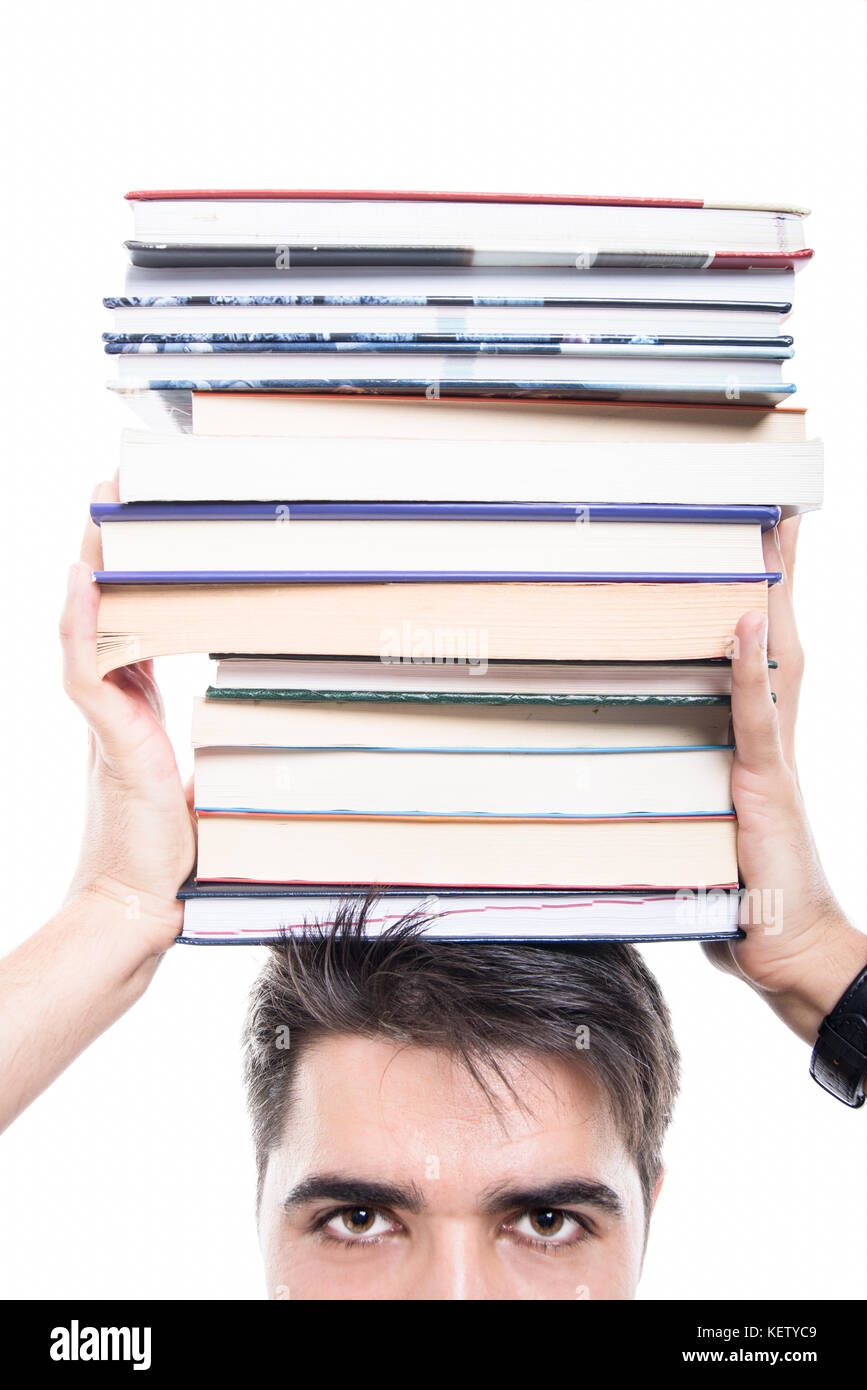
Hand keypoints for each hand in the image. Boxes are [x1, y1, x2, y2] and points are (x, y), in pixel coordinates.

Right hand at [60, 480, 195, 949]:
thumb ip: (211, 744)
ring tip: (100, 507)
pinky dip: (80, 622)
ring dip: (92, 564)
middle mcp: (117, 702)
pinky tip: (82, 579)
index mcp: (137, 707)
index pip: (133, 621)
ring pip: (89, 625)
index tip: (145, 527)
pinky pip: (85, 669)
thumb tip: (251, 720)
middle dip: (110, 547)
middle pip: (106, 608)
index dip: (135, 572)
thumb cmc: (170, 845)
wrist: (140, 902)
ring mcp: (106, 718)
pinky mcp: (109, 739)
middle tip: (118, 488)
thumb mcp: (198, 777)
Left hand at [704, 517, 866, 1042]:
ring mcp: (775, 759)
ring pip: (776, 659)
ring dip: (770, 593)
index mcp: (758, 742)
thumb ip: (674, 790)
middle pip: (779, 635)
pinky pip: (759, 717)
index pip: (764, 651)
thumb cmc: (741, 894)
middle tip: (771, 505)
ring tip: (764, 530)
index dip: (763, 594)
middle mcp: (772, 738)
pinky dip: (750, 669)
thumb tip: (618, 773)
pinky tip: (744, 621)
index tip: (759, 539)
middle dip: (776, 571)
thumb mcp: (699, 828)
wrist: (788, 949)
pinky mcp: (768, 787)